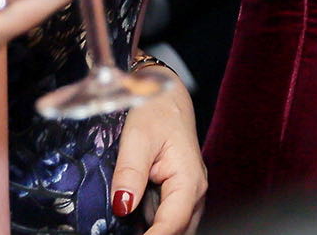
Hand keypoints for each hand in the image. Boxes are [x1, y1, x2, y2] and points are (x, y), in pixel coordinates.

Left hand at [110, 69, 205, 232]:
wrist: (166, 95)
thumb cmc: (156, 111)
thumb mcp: (137, 138)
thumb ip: (130, 172)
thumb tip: (122, 206)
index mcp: (189, 179)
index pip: (173, 222)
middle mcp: (195, 191)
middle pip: (178, 230)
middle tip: (121, 233)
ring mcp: (188, 193)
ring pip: (177, 226)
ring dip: (154, 230)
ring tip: (124, 228)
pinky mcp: (178, 193)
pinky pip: (170, 217)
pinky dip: (154, 225)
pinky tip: (132, 223)